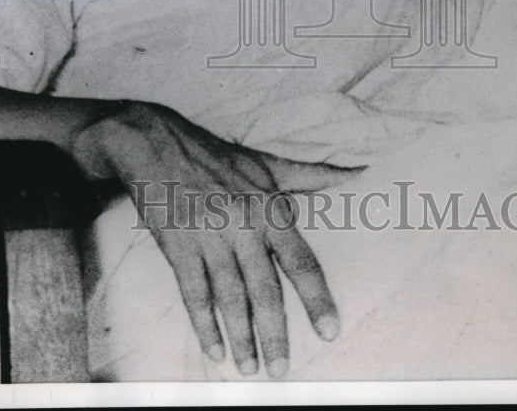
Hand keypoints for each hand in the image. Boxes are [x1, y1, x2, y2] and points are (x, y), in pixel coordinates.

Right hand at [71, 101, 342, 377]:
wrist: (158, 145)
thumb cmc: (217, 157)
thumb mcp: (267, 164)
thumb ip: (312, 175)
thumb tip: (359, 172)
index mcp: (269, 209)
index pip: (300, 261)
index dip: (316, 299)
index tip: (330, 332)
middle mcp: (242, 226)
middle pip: (264, 289)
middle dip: (274, 333)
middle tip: (282, 370)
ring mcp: (208, 238)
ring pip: (229, 297)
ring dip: (240, 337)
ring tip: (249, 368)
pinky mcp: (178, 247)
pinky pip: (193, 293)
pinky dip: (203, 324)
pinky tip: (213, 349)